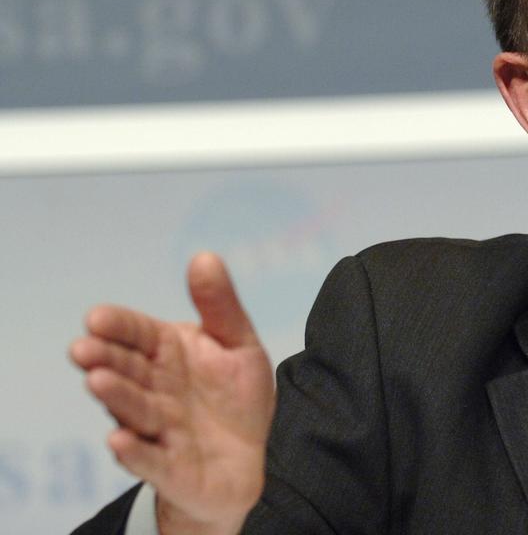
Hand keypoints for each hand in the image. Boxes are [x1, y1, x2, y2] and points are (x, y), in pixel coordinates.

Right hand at [69, 253, 274, 534]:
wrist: (248, 460)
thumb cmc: (236, 397)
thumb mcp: (238, 344)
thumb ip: (220, 306)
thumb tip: (205, 256)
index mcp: (168, 354)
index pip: (137, 334)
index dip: (118, 326)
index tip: (97, 317)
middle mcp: (155, 389)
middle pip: (126, 371)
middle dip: (105, 360)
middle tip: (84, 349)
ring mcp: (159, 429)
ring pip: (134, 411)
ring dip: (116, 397)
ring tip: (98, 381)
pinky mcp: (168, 467)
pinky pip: (149, 459)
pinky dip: (134, 451)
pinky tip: (119, 439)